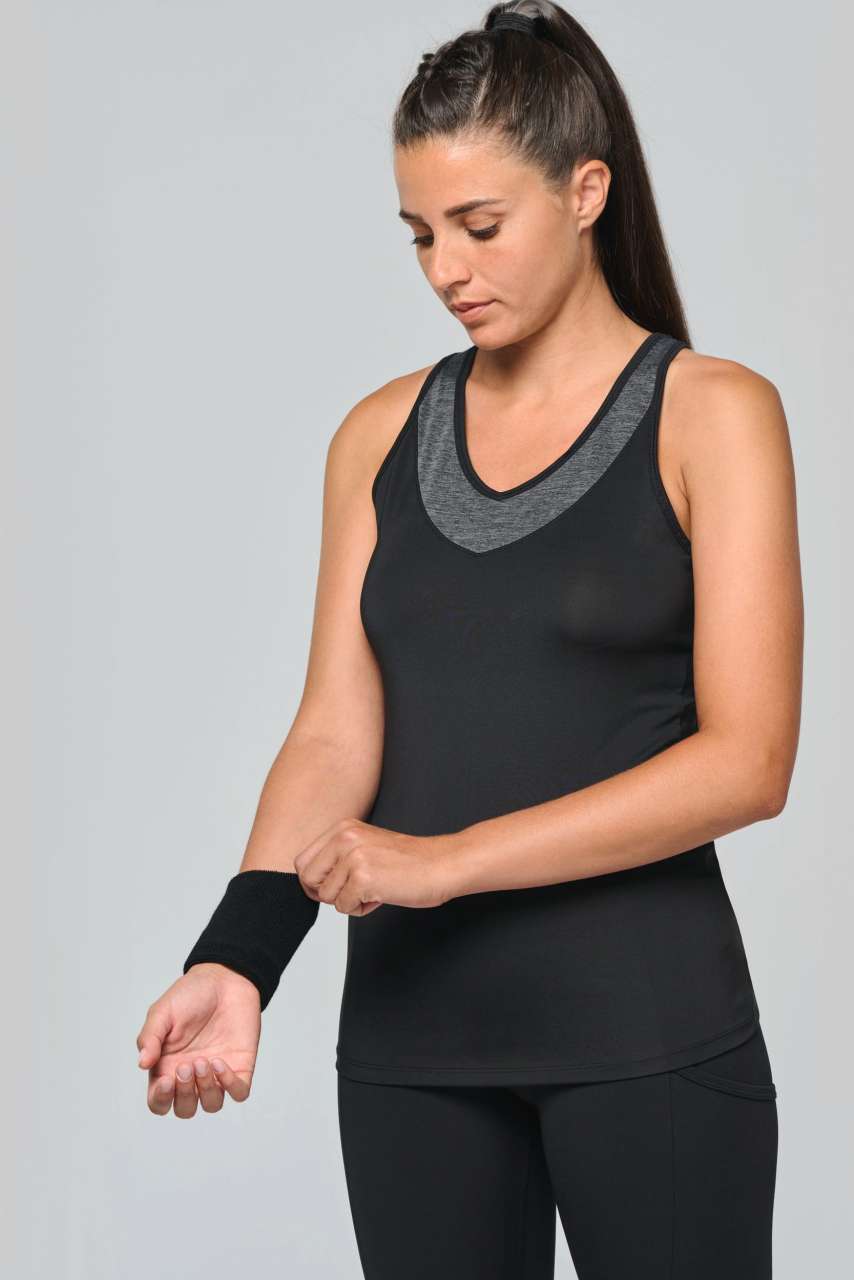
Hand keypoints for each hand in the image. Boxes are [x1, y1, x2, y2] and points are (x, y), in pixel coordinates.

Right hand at [136, 964, 261, 1117]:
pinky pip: (239, 1093)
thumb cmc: (190, 994)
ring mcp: (217, 1073)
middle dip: (184, 1094)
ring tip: (205, 1061)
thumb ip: (150, 1038)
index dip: (160, 1100)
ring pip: (211, 1105)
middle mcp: (191, 1076)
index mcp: (167, 1066)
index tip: (166, 1080)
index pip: (159, 1102)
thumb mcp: (162, 1012)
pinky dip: (231, 1085)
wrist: (224, 978)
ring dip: (207, 1089)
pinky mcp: (240, 1066)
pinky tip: (221, 1062)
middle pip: (184, 1109)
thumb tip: (142, 1064)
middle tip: (188, 1065)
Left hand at [292, 818, 456, 914]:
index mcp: (343, 828)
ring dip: (348, 901)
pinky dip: (361, 909)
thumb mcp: (366, 845)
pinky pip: (344, 907)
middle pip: (308, 878)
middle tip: (353, 891)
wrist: (442, 865)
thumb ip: (338, 855)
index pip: (303, 861)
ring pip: (326, 896)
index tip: (335, 886)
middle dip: (326, 892)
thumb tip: (308, 881)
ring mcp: (353, 857)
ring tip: (374, 889)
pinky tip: (381, 895)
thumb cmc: (409, 861)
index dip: (316, 881)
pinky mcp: (363, 878)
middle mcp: (345, 838)